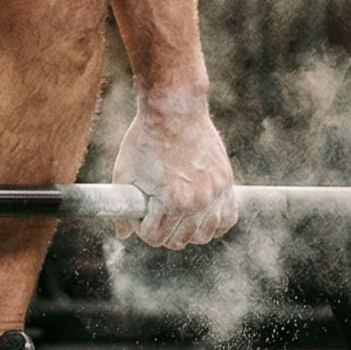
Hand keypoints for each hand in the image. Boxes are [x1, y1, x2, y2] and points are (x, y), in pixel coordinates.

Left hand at [113, 85, 236, 249]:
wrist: (174, 109)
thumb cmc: (145, 139)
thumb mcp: (125, 173)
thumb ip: (123, 207)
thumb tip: (122, 234)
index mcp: (171, 200)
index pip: (155, 237)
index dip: (142, 229)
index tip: (140, 215)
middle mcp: (197, 201)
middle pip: (179, 240)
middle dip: (163, 232)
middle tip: (155, 214)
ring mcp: (215, 192)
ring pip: (204, 235)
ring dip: (187, 231)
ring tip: (175, 216)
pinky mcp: (226, 182)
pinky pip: (227, 218)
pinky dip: (214, 223)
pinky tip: (200, 216)